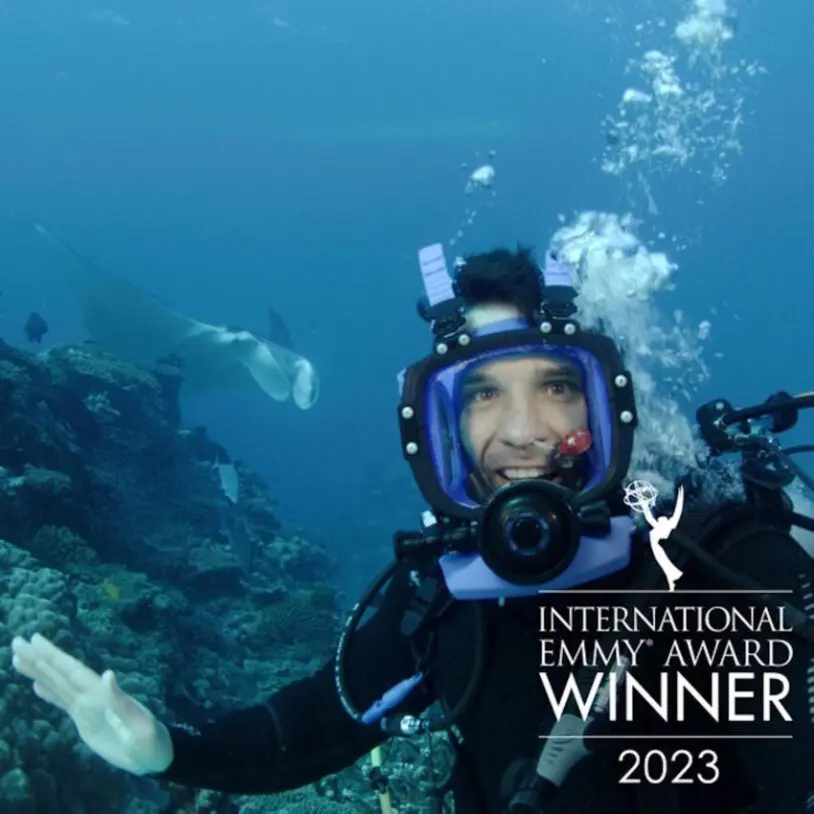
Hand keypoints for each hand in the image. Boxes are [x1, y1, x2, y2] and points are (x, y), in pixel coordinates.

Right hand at [11, 633, 173, 775]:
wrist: (152, 755)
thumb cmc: (148, 740)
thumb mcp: (138, 724)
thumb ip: (121, 701)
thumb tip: (108, 674)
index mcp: (102, 693)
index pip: (73, 671)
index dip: (55, 656)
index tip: (36, 640)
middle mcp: (92, 694)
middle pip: (61, 673)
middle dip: (39, 658)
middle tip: (17, 642)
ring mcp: (88, 706)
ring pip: (58, 685)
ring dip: (39, 672)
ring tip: (18, 658)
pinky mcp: (86, 719)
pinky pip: (63, 702)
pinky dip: (49, 693)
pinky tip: (36, 685)